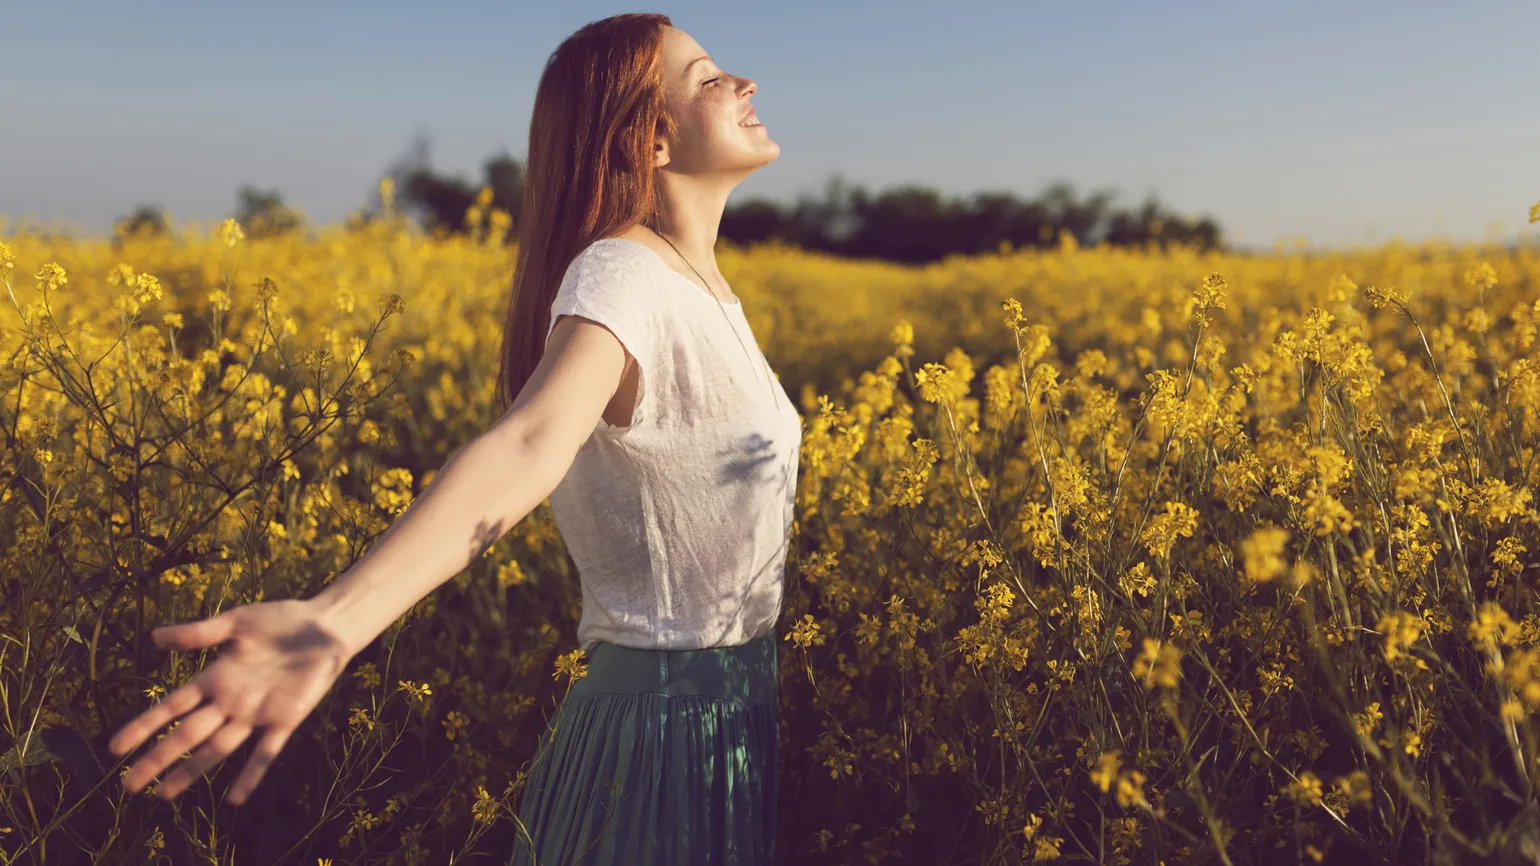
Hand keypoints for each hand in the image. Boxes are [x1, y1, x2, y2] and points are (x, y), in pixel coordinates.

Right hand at [108, 598, 354, 805]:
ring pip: (217, 747)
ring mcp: (256, 713)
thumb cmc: (280, 621)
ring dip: (193, 771)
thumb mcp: (236, 622)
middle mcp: (230, 701)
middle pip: (187, 734)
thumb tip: (152, 637)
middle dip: (158, 758)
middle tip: (129, 785)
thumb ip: (198, 633)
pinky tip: (236, 798)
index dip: (144, 726)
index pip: (171, 707)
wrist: (326, 625)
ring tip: (165, 794)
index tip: (115, 748)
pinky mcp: (286, 719)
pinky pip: (266, 751)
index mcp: (215, 678)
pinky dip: (252, 774)